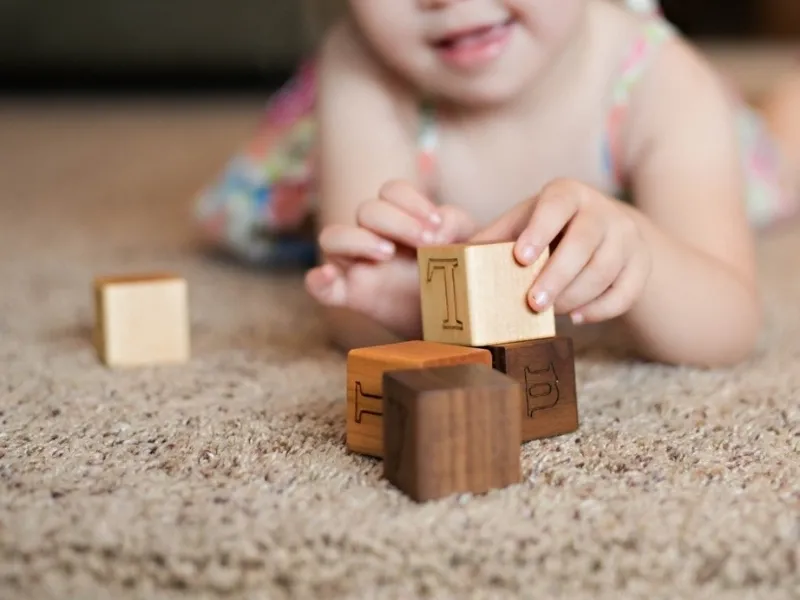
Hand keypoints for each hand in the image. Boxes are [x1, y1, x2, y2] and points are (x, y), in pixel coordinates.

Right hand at [305, 180, 477, 337]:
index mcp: (402, 218)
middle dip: (397, 221)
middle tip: (427, 243)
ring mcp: (359, 265)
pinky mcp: (353, 295)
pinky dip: (318, 280)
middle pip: (366, 209)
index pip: (392, 191)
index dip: (412, 201)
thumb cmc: (464, 274)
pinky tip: (328, 277)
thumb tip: (440, 228)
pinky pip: (320, 286)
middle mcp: (375, 236)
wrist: (460, 319)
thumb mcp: (471, 245)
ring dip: (357, 239)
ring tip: (387, 254)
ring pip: (332, 236)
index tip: (439, 226)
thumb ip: (462, 226)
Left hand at [472, 179, 651, 323]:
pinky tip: (579, 317)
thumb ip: (490, 238)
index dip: (539, 229)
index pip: (556, 205)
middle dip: (557, 275)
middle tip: (533, 303)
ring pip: (606, 269)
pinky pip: (627, 292)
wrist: (606, 231)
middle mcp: (602, 211)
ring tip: (552, 312)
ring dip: (576, 295)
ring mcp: (626, 237)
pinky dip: (602, 309)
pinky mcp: (642, 265)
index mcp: (567, 195)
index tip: (520, 257)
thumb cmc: (548, 229)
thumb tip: (445, 255)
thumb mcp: (520, 224)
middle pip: (585, 242)